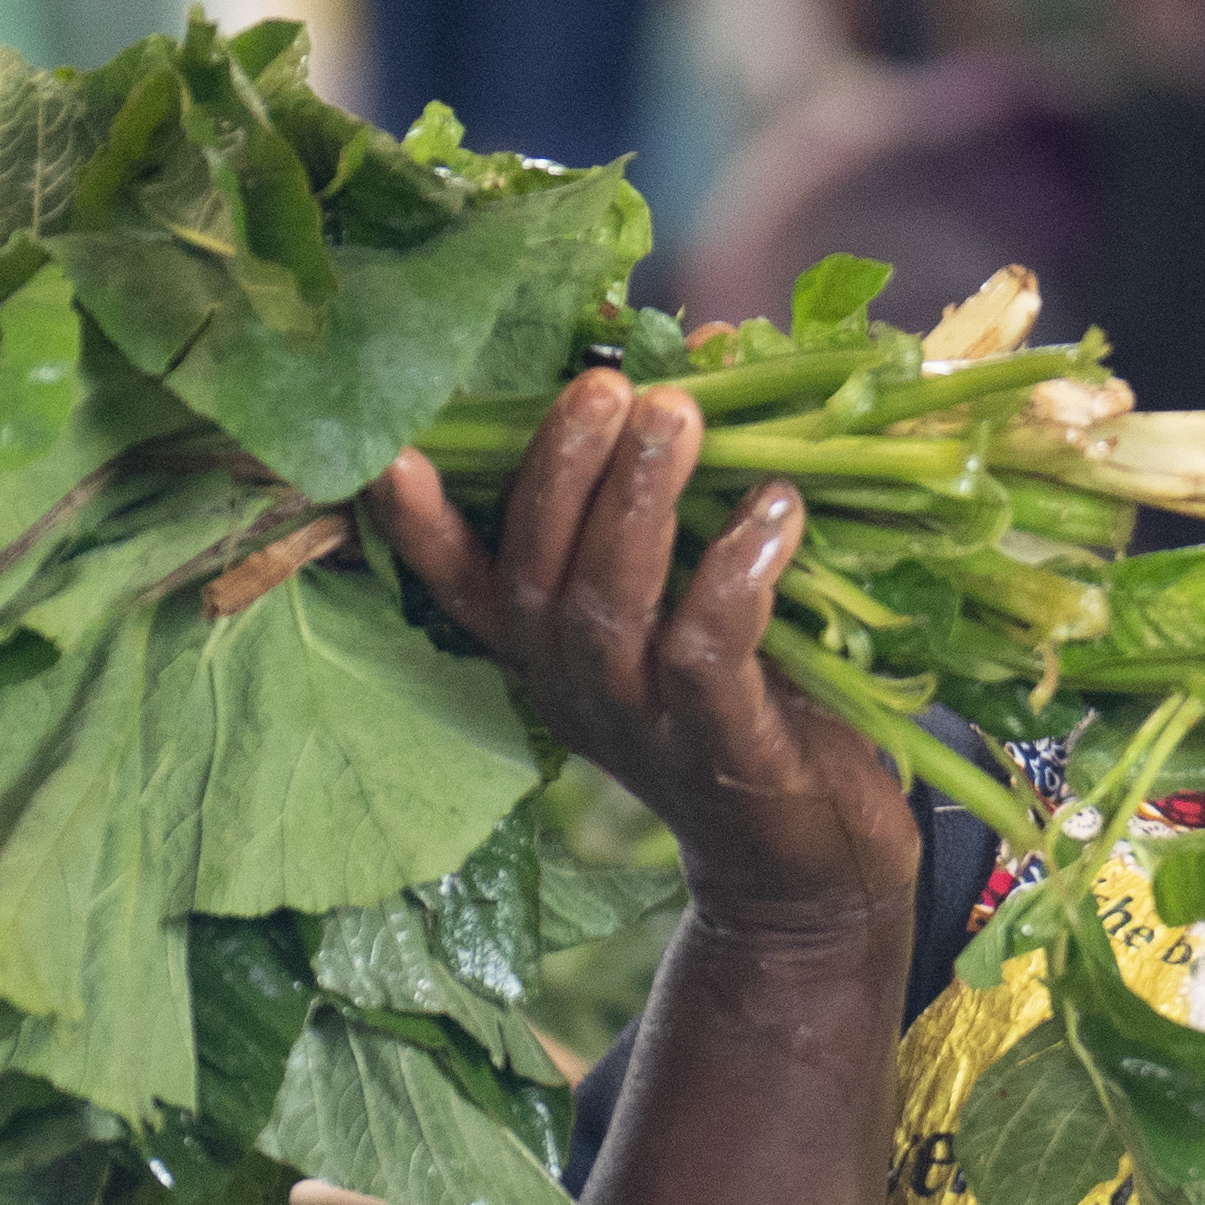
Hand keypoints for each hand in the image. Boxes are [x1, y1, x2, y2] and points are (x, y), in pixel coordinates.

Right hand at [375, 370, 914, 941]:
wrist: (815, 863)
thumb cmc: (757, 695)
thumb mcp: (703, 582)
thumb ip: (690, 476)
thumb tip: (706, 341)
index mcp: (548, 644)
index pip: (461, 580)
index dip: (416, 522)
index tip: (389, 449)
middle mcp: (574, 685)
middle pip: (533, 570)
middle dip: (559, 467)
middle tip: (604, 384)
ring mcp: (642, 724)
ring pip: (604, 604)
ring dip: (636, 500)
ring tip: (678, 413)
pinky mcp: (722, 751)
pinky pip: (706, 654)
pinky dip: (735, 573)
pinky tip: (777, 508)